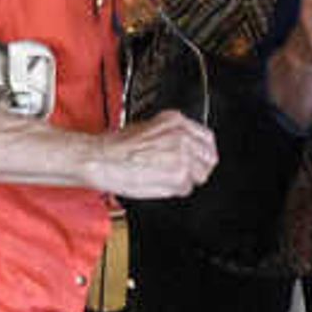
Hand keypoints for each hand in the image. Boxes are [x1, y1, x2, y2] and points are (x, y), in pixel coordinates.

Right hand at [87, 111, 219, 199]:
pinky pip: (186, 189)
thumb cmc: (115, 146)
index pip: (207, 138)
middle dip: (198, 168)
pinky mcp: (178, 175)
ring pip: (200, 175)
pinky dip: (175, 190)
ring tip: (165, 177)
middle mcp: (183, 136)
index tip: (198, 159)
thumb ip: (171, 136)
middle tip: (183, 173)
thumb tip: (184, 149)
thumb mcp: (147, 127)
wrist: (102, 158)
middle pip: (209, 158)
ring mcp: (183, 155)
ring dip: (186, 180)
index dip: (202, 152)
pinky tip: (158, 183)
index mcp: (176, 120)